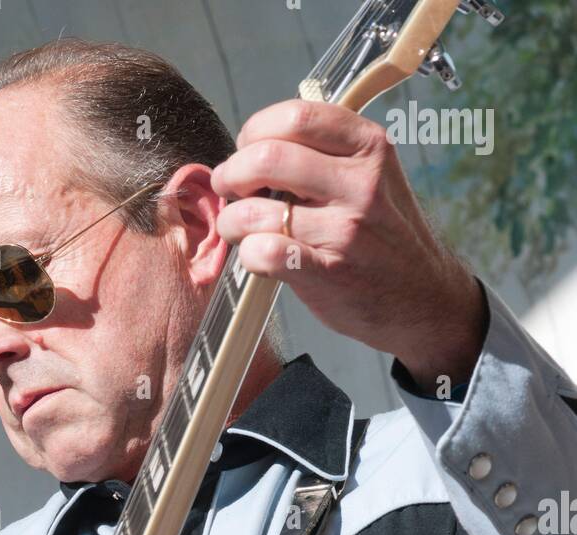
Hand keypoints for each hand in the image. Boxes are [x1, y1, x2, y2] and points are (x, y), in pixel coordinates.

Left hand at [211, 99, 487, 391]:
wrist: (424, 298)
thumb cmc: (386, 237)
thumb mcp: (374, 177)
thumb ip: (327, 155)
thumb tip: (260, 148)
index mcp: (369, 148)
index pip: (297, 116)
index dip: (256, 129)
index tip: (247, 147)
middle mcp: (361, 184)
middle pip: (268, 157)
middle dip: (232, 173)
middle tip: (229, 188)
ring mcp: (346, 230)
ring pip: (257, 211)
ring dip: (233, 221)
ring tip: (238, 228)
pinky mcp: (330, 273)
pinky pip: (266, 253)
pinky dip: (249, 254)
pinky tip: (257, 256)